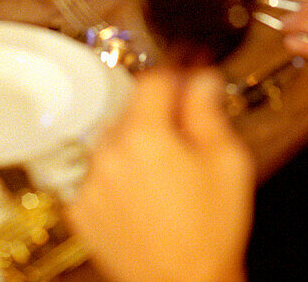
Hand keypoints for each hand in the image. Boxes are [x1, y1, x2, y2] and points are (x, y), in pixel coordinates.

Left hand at [67, 68, 254, 281]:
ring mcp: (91, 182)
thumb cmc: (210, 233)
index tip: (189, 75)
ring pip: (113, 139)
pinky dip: (116, 173)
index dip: (177, 74)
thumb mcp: (226, 162)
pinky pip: (98, 172)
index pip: (154, 79)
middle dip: (159, 113)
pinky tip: (143, 192)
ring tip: (165, 172)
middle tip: (185, 134)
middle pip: (132, 108)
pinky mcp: (81, 208)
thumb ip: (208, 111)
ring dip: (135, 142)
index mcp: (145, 136)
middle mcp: (110, 154)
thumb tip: (201, 79)